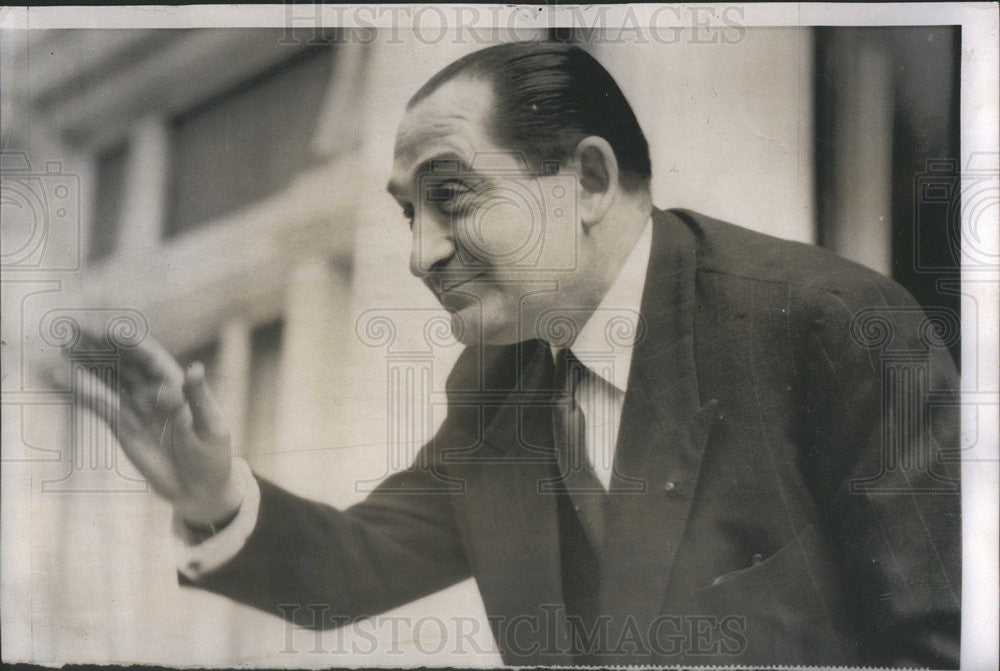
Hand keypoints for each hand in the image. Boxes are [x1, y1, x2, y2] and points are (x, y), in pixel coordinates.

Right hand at [68, 326, 242, 525]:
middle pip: (124, 362)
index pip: (151, 358)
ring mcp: (135, 407)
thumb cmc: (212, 455)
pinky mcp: (121, 425)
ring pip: (107, 379)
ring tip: (63, 347)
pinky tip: (58, 378)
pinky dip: (78, 391)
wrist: (197, 488)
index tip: (109, 332)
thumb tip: (195, 368)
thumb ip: (198, 398)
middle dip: (102, 346)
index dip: (131, 344)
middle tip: (75, 330)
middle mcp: (153, 391)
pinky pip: (97, 404)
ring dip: (86, 363)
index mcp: (177, 385)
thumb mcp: (210, 426)